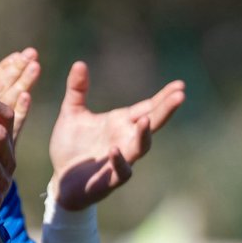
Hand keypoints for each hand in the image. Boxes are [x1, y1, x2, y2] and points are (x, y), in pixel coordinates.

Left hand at [49, 61, 185, 208]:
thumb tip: (79, 63)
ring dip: (144, 135)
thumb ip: (77, 90)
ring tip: (145, 120)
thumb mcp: (72, 113)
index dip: (163, 97)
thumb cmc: (71, 146)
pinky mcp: (111, 179)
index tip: (179, 85)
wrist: (61, 179)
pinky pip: (122, 171)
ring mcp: (121, 159)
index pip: (148, 107)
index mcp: (120, 122)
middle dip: (165, 110)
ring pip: (141, 147)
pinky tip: (114, 149)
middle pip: (152, 123)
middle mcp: (126, 139)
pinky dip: (120, 160)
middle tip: (180, 95)